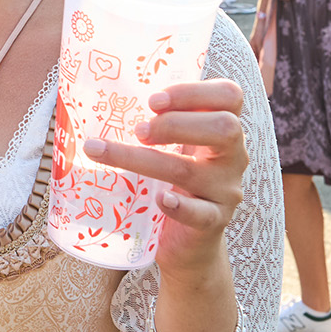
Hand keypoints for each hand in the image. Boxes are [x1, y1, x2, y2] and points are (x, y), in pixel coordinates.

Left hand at [84, 79, 245, 279]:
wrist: (189, 241)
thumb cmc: (175, 181)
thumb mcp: (176, 146)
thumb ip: (159, 120)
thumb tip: (98, 91)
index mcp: (223, 129)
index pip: (230, 96)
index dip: (194, 91)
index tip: (154, 100)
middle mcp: (232, 157)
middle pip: (225, 127)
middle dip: (175, 123)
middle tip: (139, 129)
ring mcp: (225, 191)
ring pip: (190, 171)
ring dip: (144, 159)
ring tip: (106, 152)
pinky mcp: (214, 222)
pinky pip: (201, 214)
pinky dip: (179, 206)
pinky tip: (159, 200)